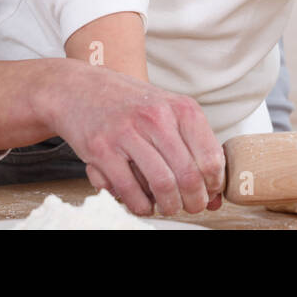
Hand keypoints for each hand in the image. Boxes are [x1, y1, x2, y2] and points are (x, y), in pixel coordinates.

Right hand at [43, 61, 225, 216]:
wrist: (81, 88)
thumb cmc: (130, 103)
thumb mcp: (168, 112)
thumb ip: (192, 147)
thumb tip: (215, 194)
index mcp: (181, 108)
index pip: (210, 156)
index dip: (213, 183)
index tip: (209, 192)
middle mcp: (157, 118)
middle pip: (188, 174)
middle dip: (194, 200)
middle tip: (192, 207)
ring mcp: (128, 133)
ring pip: (162, 184)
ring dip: (170, 206)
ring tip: (169, 207)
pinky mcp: (102, 149)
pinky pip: (129, 189)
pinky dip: (141, 205)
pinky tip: (144, 204)